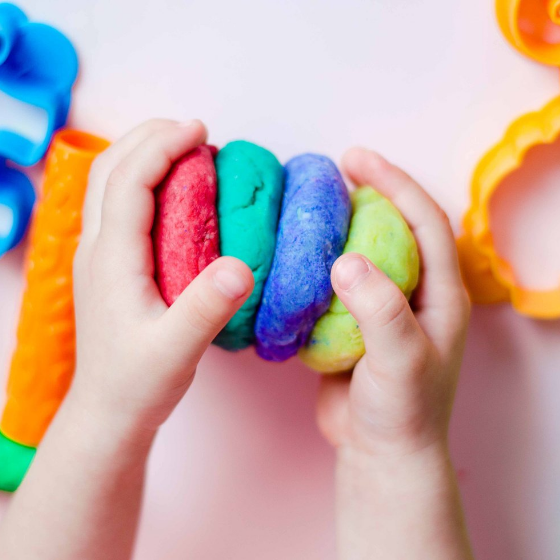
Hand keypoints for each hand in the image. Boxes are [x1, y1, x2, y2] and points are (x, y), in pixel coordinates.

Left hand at [72, 119, 253, 431]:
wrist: (109, 411)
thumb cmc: (140, 382)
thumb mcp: (177, 349)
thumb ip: (207, 307)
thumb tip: (243, 265)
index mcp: (111, 258)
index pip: (129, 180)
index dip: (162, 146)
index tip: (200, 130)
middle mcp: (96, 248)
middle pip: (111, 169)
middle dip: (149, 137)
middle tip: (194, 130)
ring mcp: (98, 256)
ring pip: (109, 184)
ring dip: (143, 155)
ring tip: (185, 149)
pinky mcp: (108, 266)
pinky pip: (119, 205)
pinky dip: (144, 181)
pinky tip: (174, 192)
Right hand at [317, 147, 470, 458]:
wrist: (380, 452)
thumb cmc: (402, 411)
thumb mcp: (400, 359)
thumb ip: (379, 309)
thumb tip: (345, 260)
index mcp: (441, 294)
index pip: (425, 222)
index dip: (395, 184)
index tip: (358, 159)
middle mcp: (416, 293)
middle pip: (397, 226)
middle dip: (372, 192)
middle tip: (336, 168)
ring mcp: (386, 306)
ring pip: (367, 250)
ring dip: (344, 223)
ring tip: (316, 202)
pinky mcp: (357, 321)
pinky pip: (341, 279)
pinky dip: (322, 260)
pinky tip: (300, 252)